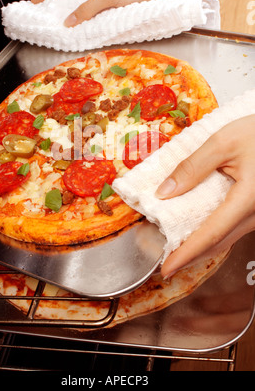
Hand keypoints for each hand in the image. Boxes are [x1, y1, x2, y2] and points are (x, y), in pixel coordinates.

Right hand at [31, 0, 177, 25]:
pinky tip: (90, 33)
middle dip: (58, 6)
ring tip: (65, 31)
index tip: (34, 4)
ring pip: (86, 7)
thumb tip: (69, 21)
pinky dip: (91, 23)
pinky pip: (99, 15)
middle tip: (47, 21)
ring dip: (75, 18)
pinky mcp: (120, 6)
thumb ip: (88, 8)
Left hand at [156, 116, 254, 277]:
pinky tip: (196, 232)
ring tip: (176, 250)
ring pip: (227, 238)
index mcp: (248, 198)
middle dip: (190, 256)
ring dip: (201, 247)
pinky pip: (233, 229)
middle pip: (219, 242)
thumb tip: (164, 192)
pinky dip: (212, 235)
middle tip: (165, 263)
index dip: (187, 253)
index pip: (212, 233)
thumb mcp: (223, 142)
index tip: (167, 268)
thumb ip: (192, 167)